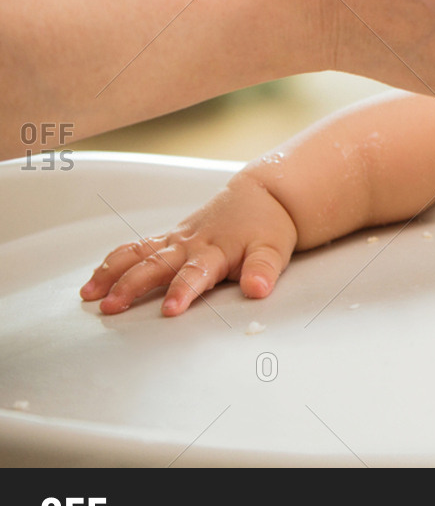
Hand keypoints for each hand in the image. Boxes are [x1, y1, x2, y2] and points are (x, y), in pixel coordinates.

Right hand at [79, 175, 296, 315]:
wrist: (263, 196)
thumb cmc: (267, 228)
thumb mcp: (274, 251)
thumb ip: (263, 270)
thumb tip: (258, 289)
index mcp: (215, 251)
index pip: (195, 274)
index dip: (182, 291)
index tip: (169, 310)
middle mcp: (190, 244)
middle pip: (155, 266)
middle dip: (131, 286)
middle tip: (111, 307)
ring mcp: (176, 240)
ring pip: (138, 254)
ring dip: (112, 273)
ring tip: (89, 294)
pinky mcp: (169, 237)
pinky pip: (136, 247)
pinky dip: (114, 261)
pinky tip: (95, 279)